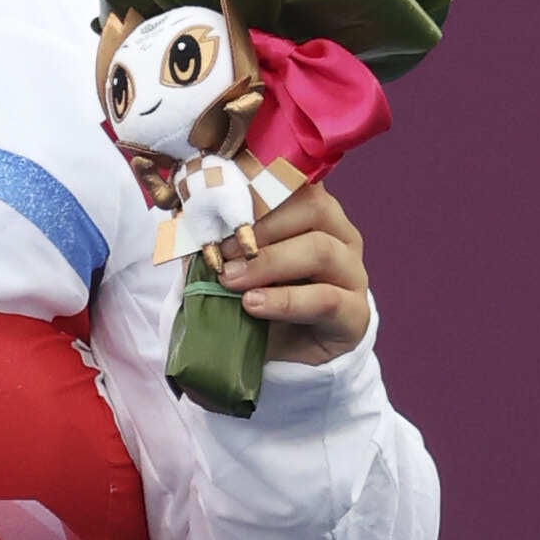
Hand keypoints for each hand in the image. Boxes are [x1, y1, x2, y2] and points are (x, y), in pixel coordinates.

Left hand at [215, 181, 371, 363]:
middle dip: (260, 227)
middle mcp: (340, 236)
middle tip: (220, 250)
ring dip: (269, 262)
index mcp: (314, 214)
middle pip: (313, 208)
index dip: (258, 188)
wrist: (284, 357)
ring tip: (230, 280)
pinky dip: (285, 301)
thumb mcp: (234, 268)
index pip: (296, 182)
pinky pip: (325, 300)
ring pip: (320, 250)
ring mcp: (352, 274)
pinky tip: (254, 304)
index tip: (218, 205)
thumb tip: (185, 222)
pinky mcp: (354, 314)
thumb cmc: (259, 301)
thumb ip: (218, 245)